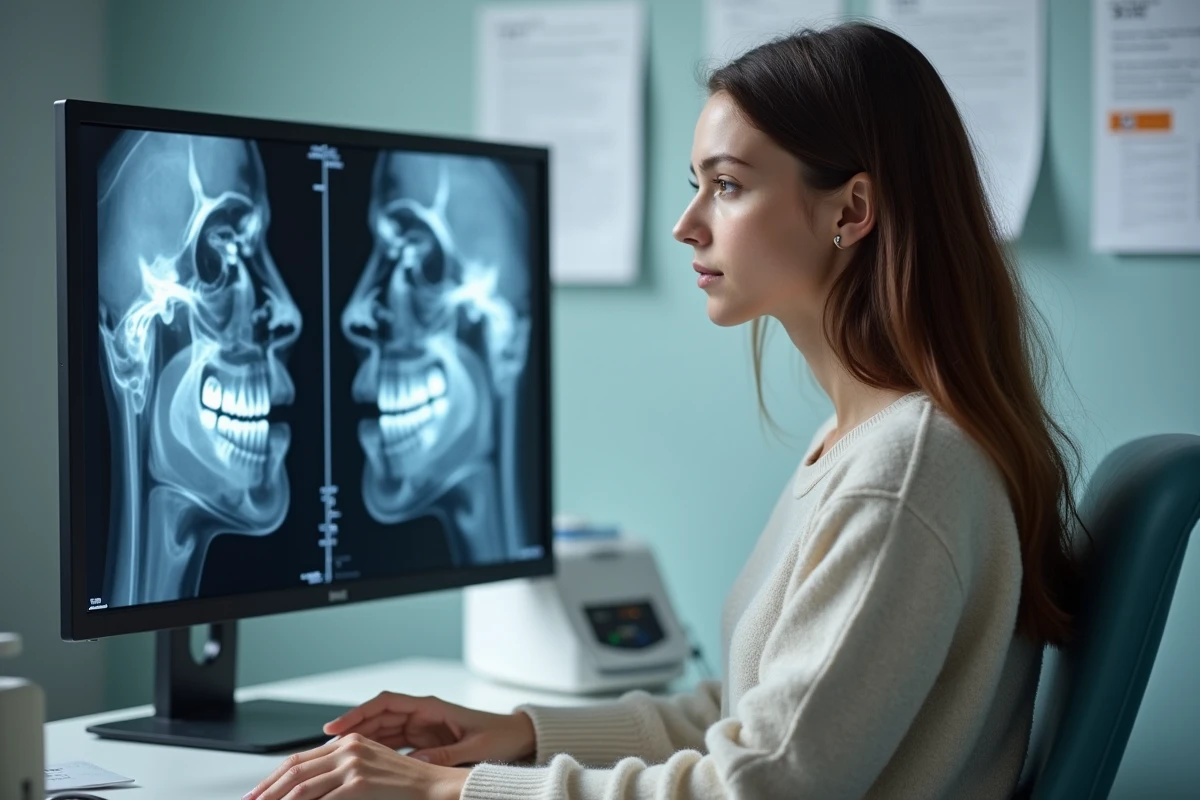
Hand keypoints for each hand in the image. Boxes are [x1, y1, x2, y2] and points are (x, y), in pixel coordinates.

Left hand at [244, 733, 467, 799]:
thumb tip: (310, 789)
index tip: (256, 794)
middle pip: (295, 771)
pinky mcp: (360, 783)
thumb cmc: (405, 783)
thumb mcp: (369, 769)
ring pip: (302, 788)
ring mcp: (353, 764)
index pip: (299, 760)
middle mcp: (349, 748)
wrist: (435, 786)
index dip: (273, 779)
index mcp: (349, 741)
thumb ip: (341, 772)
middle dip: (267, 792)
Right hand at [322, 691, 536, 766]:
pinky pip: (391, 744)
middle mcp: (421, 713)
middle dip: (351, 729)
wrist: (515, 737)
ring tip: (333, 756)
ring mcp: (420, 727)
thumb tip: (415, 764)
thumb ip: (445, 755)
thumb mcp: (474, 747)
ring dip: (358, 741)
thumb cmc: (498, 736)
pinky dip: (374, 752)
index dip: (359, 712)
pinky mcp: (423, 741)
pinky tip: (358, 765)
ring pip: (380, 731)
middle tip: (324, 745)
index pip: (386, 703)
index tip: (336, 726)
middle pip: (377, 717)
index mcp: (431, 707)